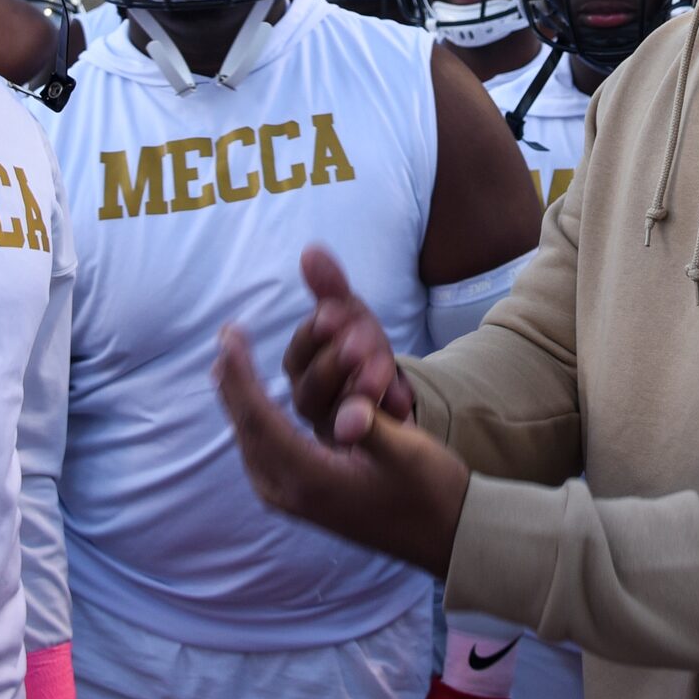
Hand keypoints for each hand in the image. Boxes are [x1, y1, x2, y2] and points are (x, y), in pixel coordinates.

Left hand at [215, 324, 468, 577]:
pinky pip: (262, 452)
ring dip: (239, 401)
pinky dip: (253, 421)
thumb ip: (373, 427)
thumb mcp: (407, 453)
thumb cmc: (429, 492)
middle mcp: (292, 494)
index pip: (261, 420)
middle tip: (224, 341)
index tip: (229, 336)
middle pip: (247, 430)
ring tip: (229, 364)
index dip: (242, 376)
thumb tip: (350, 410)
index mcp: (313, 480)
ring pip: (251, 442)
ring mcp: (292, 500)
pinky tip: (251, 404)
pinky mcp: (300, 498)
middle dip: (233, 384)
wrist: (444, 538)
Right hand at [283, 245, 413, 439]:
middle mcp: (310, 402)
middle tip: (360, 345)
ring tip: (380, 373)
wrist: (388, 395)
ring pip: (337, 418)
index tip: (333, 314)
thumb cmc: (358, 350)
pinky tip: (400, 402)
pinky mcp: (363, 447)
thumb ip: (331, 288)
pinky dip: (386, 417)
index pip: (299, 351)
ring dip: (359, 393)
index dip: (315, 334)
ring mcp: (335, 429)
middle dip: (336, 364)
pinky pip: (372, 438)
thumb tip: (311, 251)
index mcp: (301, 368)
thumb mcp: (351, 317)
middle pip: (311, 390)